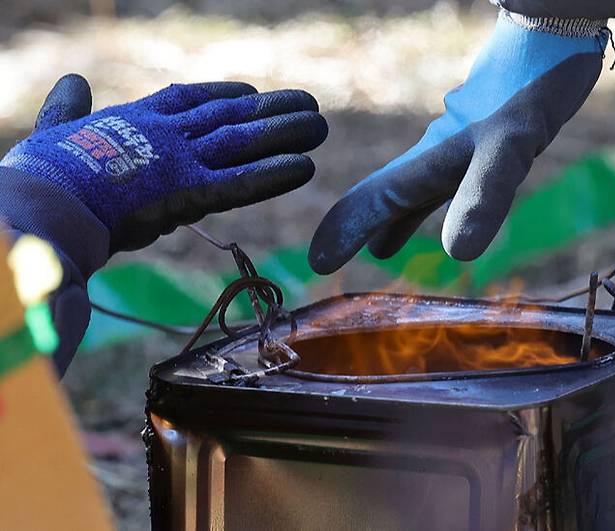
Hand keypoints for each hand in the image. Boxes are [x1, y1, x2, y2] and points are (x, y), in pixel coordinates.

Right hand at [0, 74, 327, 275]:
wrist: (41, 205)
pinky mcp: (187, 194)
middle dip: (272, 113)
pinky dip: (273, 175)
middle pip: (229, 118)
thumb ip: (70, 109)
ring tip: (321, 125)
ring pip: (242, 144)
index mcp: (136, 120)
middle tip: (310, 105)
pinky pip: (239, 184)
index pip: (189, 100)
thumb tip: (72, 82)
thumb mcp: (56, 131)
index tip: (250, 93)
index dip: (223, 95)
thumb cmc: (39, 176)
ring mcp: (180, 162)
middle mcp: (166, 135)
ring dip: (284, 134)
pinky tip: (305, 167)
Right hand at [309, 11, 604, 273]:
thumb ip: (482, 195)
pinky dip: (428, 206)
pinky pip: (439, 186)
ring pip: (408, 193)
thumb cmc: (528, 89)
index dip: (342, 231)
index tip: (316, 264)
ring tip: (380, 250)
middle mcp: (428, 161)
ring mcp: (449, 153)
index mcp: (423, 163)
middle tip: (326, 259)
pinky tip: (441, 213)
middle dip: (353, 228)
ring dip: (389, 221)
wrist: (548, 36)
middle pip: (378, 198)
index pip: (369, 202)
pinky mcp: (474, 148)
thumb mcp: (508, 146)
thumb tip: (455, 252)